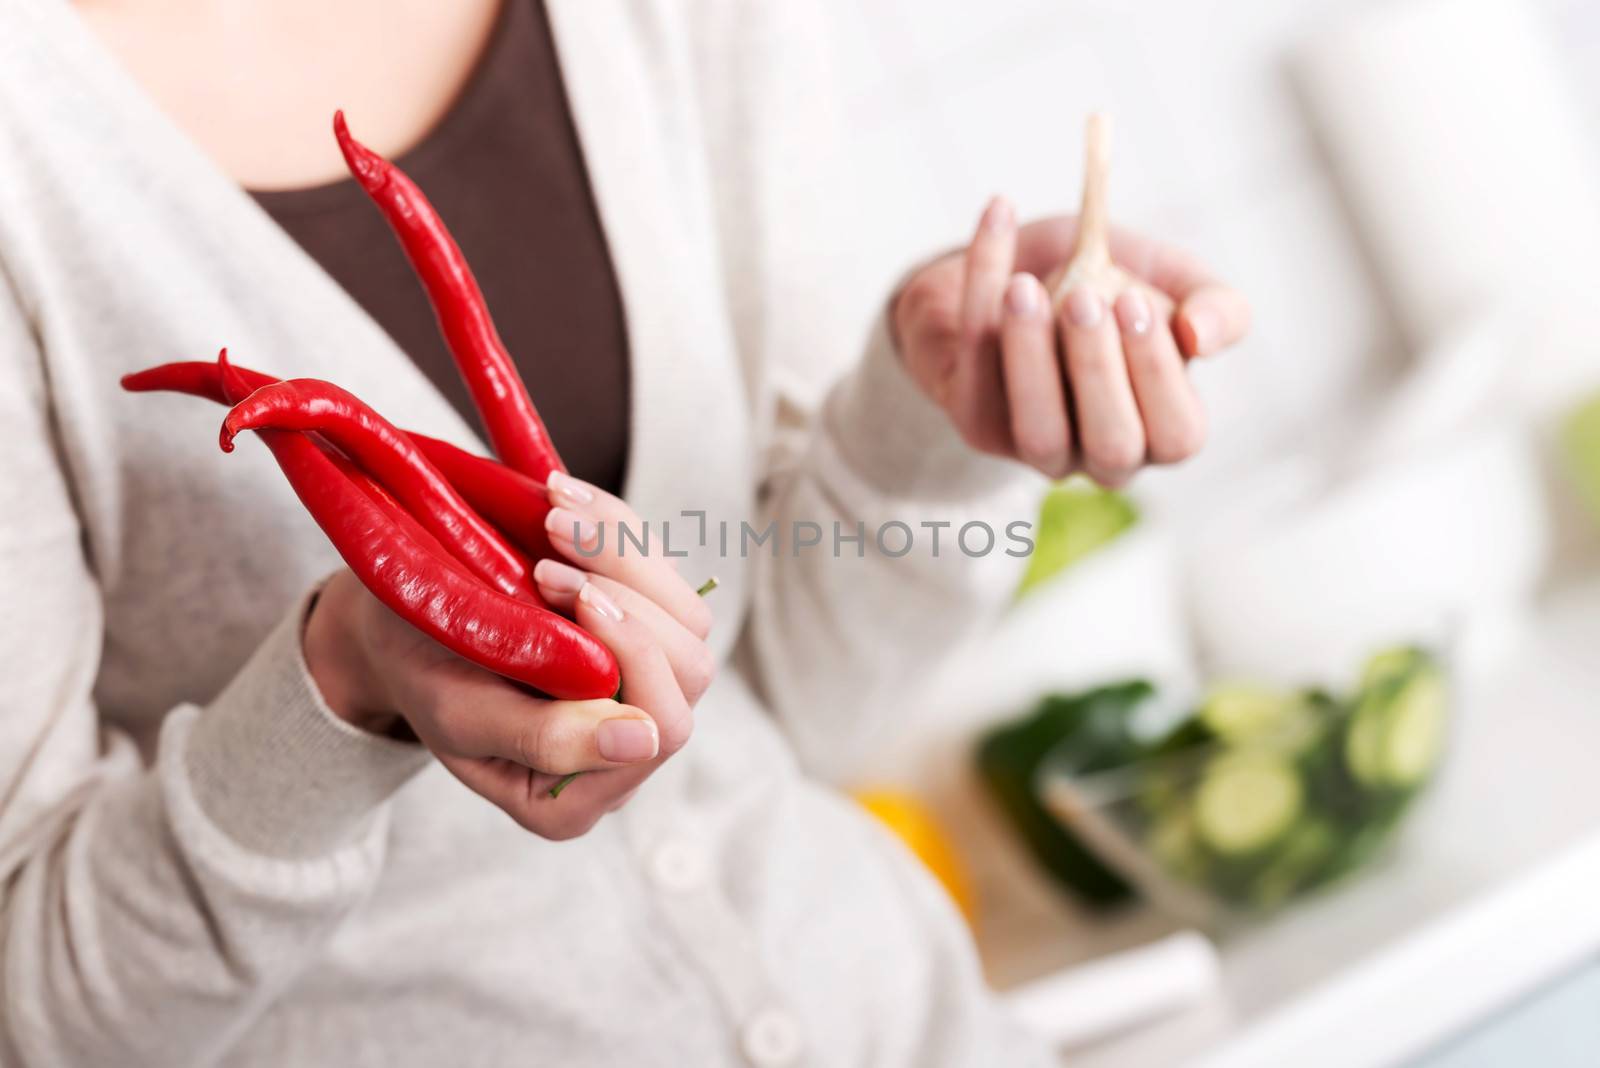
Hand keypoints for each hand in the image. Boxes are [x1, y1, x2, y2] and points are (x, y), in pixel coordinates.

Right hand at [303, 472, 712, 839]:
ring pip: (688, 617)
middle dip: (629, 596)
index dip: (631, 650)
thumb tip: (643, 740)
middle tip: (548, 547)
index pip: (659, 726)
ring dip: (625, 554)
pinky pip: (662, 574)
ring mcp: (641, 685)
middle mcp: (626, 747)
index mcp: (581, 796)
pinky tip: (563, 498)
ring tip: (553, 513)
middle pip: (690, 670)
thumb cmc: (422, 678)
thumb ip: (546, 739)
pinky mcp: (640, 626)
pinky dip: (618, 529)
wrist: (399, 629)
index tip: (562, 587)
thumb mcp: (461, 715)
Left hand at [891, 199, 1250, 485]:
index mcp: (1159, 428)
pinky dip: (980, 294)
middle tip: (1084, 299)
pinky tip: (998, 224)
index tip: (1134, 302)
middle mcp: (1101, 454)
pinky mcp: (978, 421)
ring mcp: (1035, 447)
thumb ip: (1212, 303)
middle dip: (1098, 370)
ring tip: (1023, 288)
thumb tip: (1202, 333)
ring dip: (1032, 357)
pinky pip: (978, 373)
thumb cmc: (1105, 286)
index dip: (1159, 374)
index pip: (1177, 434)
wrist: (1018, 266)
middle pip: (1112, 446)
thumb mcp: (1169, 280)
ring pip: (1039, 431)